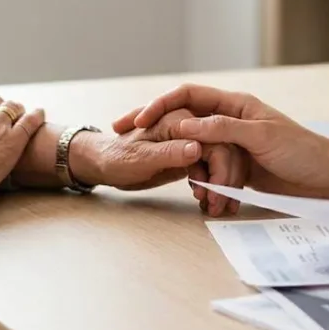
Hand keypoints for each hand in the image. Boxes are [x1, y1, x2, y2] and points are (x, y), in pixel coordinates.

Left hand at [74, 109, 249, 198]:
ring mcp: (191, 143)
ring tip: (214, 208)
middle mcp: (190, 128)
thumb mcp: (141, 157)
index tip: (214, 191)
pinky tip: (210, 203)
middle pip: (223, 151)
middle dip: (224, 180)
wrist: (104, 164)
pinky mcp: (189, 157)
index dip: (220, 167)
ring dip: (221, 187)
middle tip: (215, 206)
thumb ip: (169, 152)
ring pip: (220, 162)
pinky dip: (213, 188)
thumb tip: (198, 148)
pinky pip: (210, 170)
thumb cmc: (117, 157)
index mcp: (179, 120)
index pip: (214, 140)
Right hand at [112, 84, 328, 206]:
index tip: (139, 120)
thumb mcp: (259, 136)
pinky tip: (202, 197)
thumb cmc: (301, 151)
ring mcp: (233, 145)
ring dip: (190, 172)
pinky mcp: (239, 168)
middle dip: (161, 138)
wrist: (328, 178)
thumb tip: (184, 126)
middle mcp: (231, 121)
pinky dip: (206, 184)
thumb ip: (222, 129)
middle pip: (185, 124)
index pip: (187, 95)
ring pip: (198, 154)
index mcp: (235, 104)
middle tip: (131, 147)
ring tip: (189, 190)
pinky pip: (212, 172)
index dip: (160, 104)